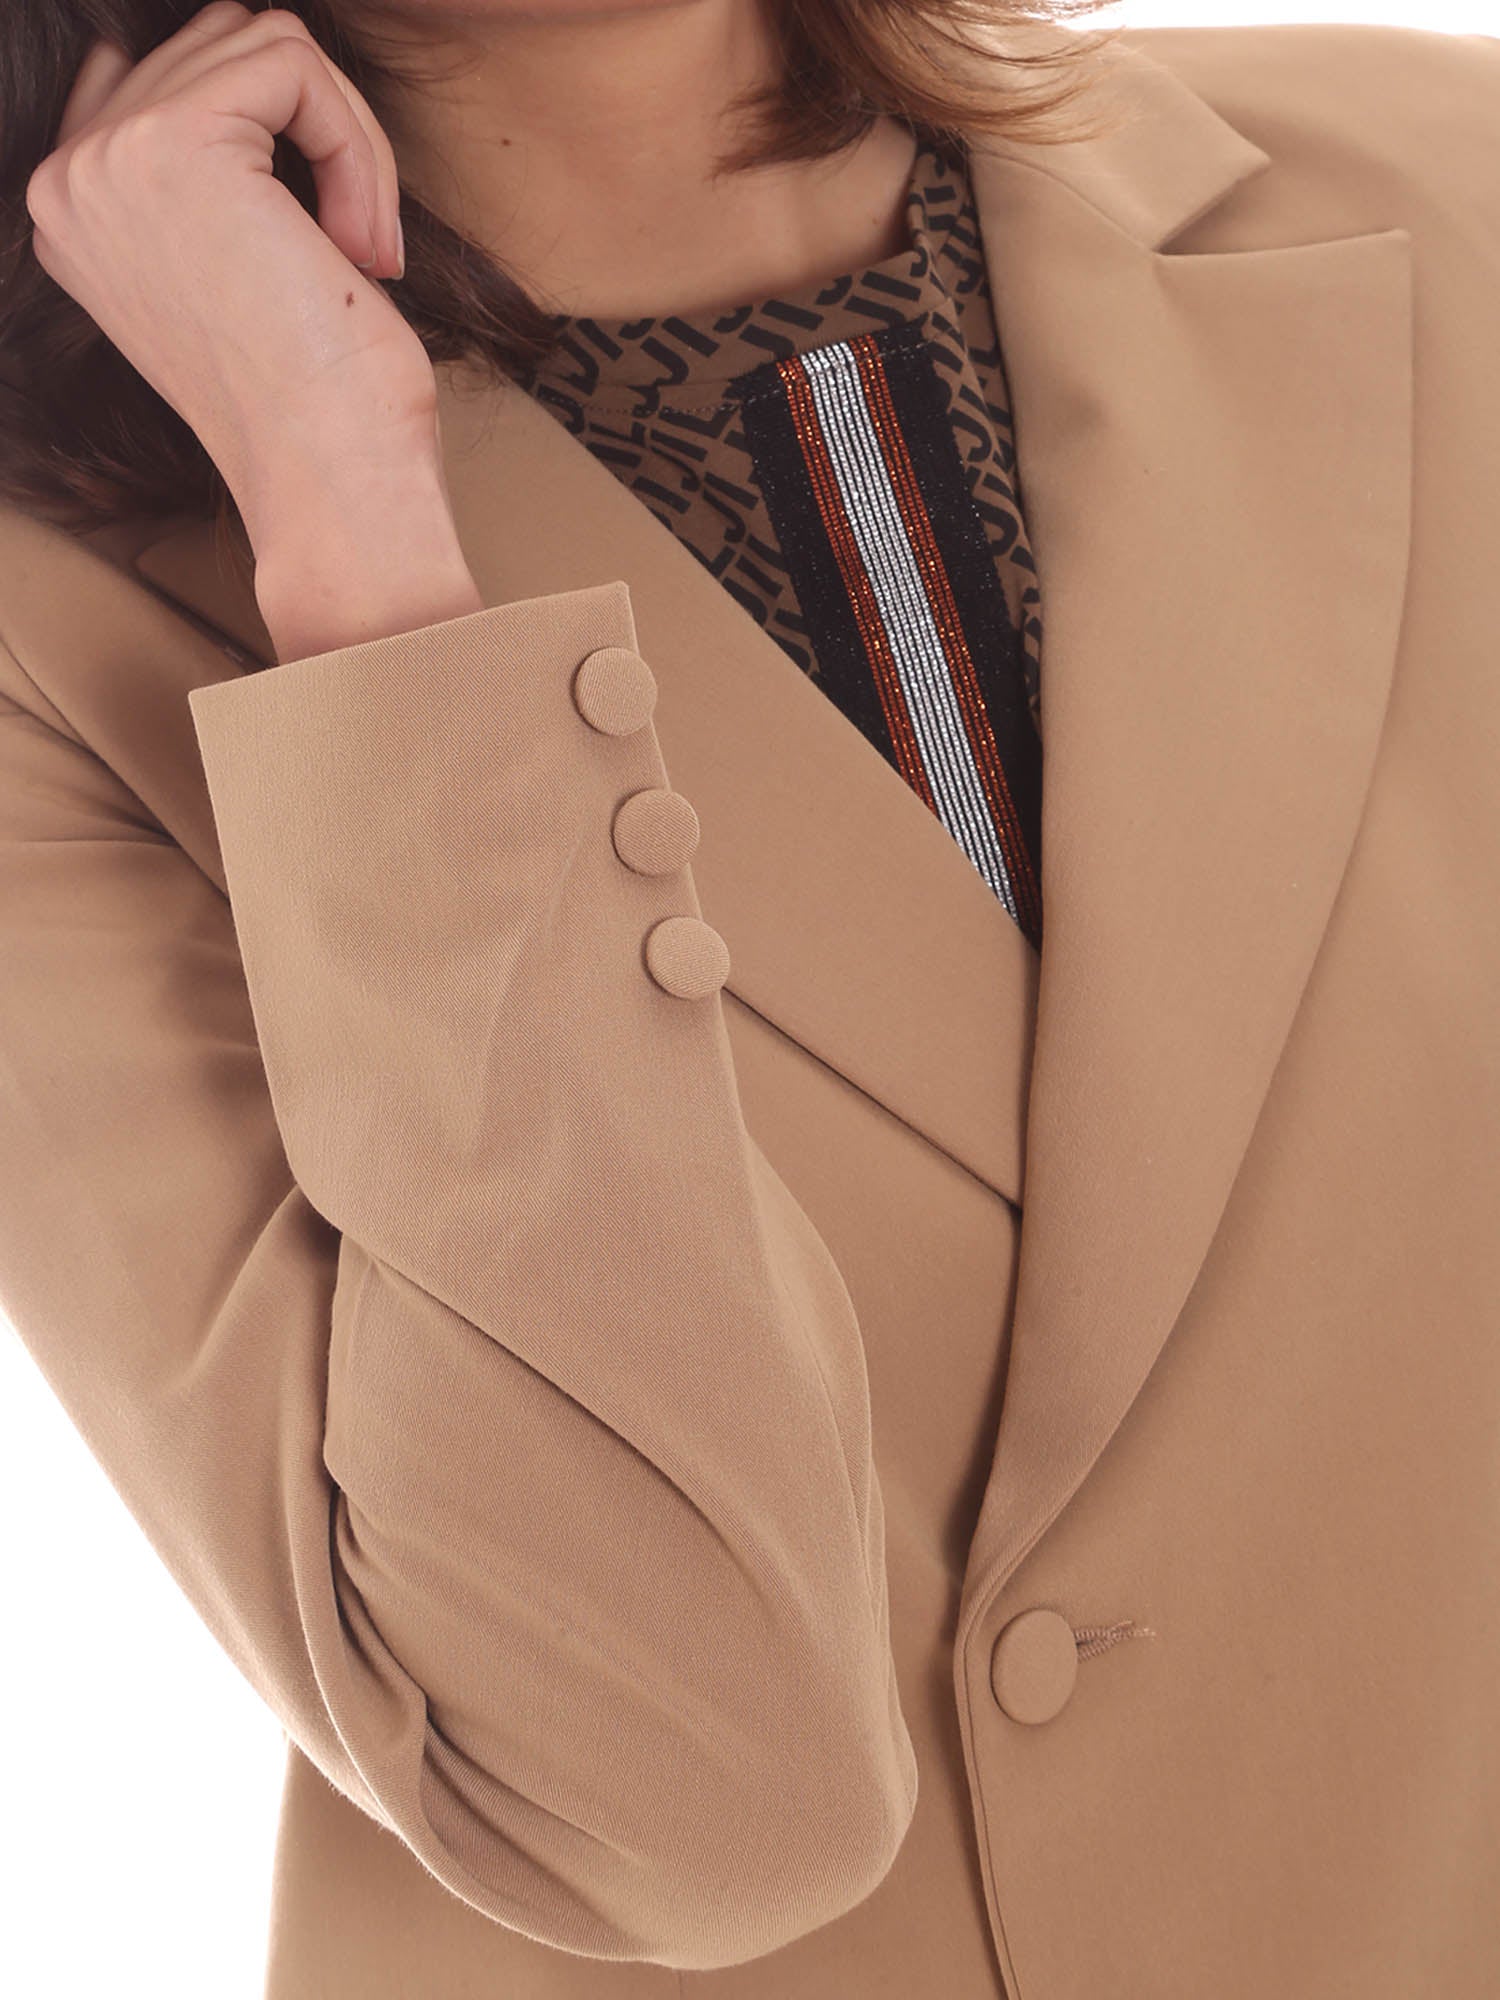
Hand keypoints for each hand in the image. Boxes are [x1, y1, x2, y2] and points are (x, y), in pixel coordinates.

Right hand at [24, 2, 443, 556]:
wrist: (329, 479)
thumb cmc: (315, 405)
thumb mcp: (234, 269)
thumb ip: (211, 173)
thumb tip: (257, 64)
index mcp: (75, 215)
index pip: (166, 79)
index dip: (272, 132)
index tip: (320, 243)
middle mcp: (70, 180)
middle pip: (222, 48)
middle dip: (319, 134)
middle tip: (359, 248)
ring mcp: (110, 155)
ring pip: (265, 45)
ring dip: (346, 138)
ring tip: (362, 246)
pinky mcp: (178, 139)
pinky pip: (297, 67)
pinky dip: (357, 146)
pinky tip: (363, 245)